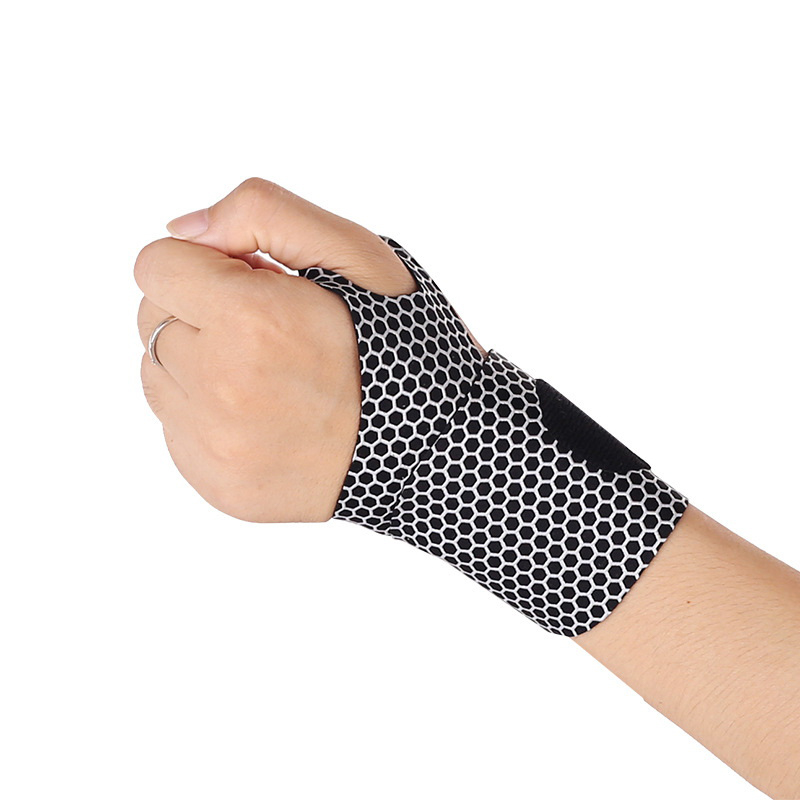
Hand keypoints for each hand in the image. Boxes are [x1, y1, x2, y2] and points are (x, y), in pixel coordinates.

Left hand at [135, 178, 417, 521]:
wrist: (435, 446)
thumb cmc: (400, 344)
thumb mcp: (356, 251)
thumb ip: (262, 212)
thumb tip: (182, 232)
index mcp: (253, 321)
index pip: (155, 264)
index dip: (207, 263)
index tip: (256, 282)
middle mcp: (222, 390)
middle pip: (150, 319)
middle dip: (201, 310)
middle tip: (270, 329)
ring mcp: (216, 447)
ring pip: (157, 376)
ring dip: (200, 362)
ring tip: (268, 373)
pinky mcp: (219, 486)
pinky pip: (176, 430)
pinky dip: (209, 414)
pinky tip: (266, 415)